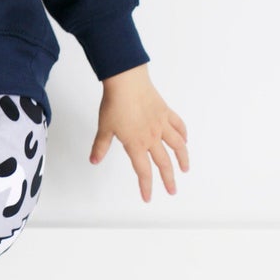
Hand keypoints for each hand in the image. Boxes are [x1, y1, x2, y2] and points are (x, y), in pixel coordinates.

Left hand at [89, 63, 189, 201]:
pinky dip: (183, 134)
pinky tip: (185, 140)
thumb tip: (94, 160)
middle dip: (168, 179)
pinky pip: (178, 125)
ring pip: (177, 145)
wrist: (127, 82)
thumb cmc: (114, 104)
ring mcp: (162, 124)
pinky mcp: (166, 112)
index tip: (148, 197)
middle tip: (172, 190)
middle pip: (164, 163)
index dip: (146, 186)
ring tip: (185, 169)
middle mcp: (152, 137)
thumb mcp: (104, 128)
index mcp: (136, 144)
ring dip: (183, 159)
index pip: (143, 171)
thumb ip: (100, 146)